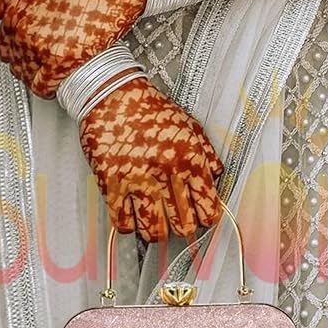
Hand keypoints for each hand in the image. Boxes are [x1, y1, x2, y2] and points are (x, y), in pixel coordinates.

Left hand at [0, 0, 148, 98]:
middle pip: (15, 63)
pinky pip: (44, 86)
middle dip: (30, 66)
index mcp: (13, 10)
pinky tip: (61, 83)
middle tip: (47, 67)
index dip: (20, 53)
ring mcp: (39, 45)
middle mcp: (21, 28)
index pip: (4, 45)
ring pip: (28, 77)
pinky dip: (50, 89)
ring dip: (40, 78)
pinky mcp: (60, 59)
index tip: (34, 56)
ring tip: (56, 75)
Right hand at [78, 75, 224, 241]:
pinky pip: (123, 222)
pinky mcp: (111, 184)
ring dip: (156, 232)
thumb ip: (207, 155)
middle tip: (177, 222)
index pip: (207, 208)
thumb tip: (216, 179)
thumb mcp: (190, 127)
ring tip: (155, 224)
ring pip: (153, 230)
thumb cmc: (150, 109)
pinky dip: (128, 226)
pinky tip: (132, 217)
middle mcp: (166, 173)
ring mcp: (138, 180)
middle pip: (183, 225)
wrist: (113, 95)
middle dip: (182, 227)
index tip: (201, 219)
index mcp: (190, 159)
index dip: (206, 219)